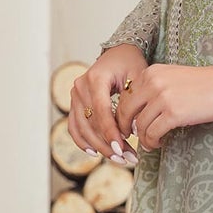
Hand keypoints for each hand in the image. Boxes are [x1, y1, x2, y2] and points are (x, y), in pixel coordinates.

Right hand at [68, 45, 143, 164]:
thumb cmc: (130, 64)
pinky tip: (95, 152)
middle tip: (125, 158)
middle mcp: (80, 86)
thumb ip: (134, 101)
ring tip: (117, 158)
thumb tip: (132, 130)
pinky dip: (83, 141)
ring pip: (82, 128)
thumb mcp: (138, 77)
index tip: (122, 148)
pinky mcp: (74, 103)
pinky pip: (74, 126)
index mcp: (96, 78)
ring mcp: (75, 95)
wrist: (118, 54)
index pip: (101, 110)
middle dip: (107, 144)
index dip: (110, 131)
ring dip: (98, 146)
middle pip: (90, 122)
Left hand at [124, 63, 212, 151]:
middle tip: (133, 136)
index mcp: (151, 72)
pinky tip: (160, 143)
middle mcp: (153, 83)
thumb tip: (139, 111)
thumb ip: (154, 88)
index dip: (124, 113)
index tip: (130, 123)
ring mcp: (162, 98)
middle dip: (126, 127)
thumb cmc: (205, 84)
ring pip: (140, 125)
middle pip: (126, 111)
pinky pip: (153, 133)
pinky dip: (153, 142)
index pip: (126, 95)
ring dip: (143, 138)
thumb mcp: (174, 78)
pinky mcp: (174, 114)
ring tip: (151, 142)